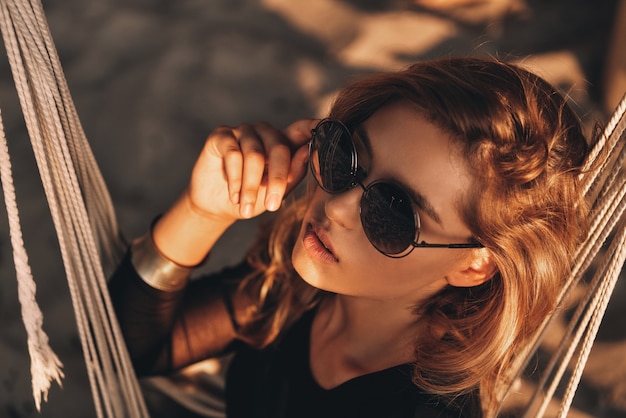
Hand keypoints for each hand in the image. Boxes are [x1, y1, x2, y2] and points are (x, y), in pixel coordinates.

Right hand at [186, 119, 317, 221]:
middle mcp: (264, 132)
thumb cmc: (254, 197)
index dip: (314, 127)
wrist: (218, 206)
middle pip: (278, 147)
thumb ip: (294, 173)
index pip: (302, 129)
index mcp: (283, 142)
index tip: (329, 128)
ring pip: (253, 154)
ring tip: (246, 208)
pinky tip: (234, 196)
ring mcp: (242, 131)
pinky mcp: (221, 135)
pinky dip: (234, 179)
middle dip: (277, 179)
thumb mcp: (277, 192)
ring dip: (251, 186)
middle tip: (272, 207)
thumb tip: (308, 152)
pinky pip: (233, 154)